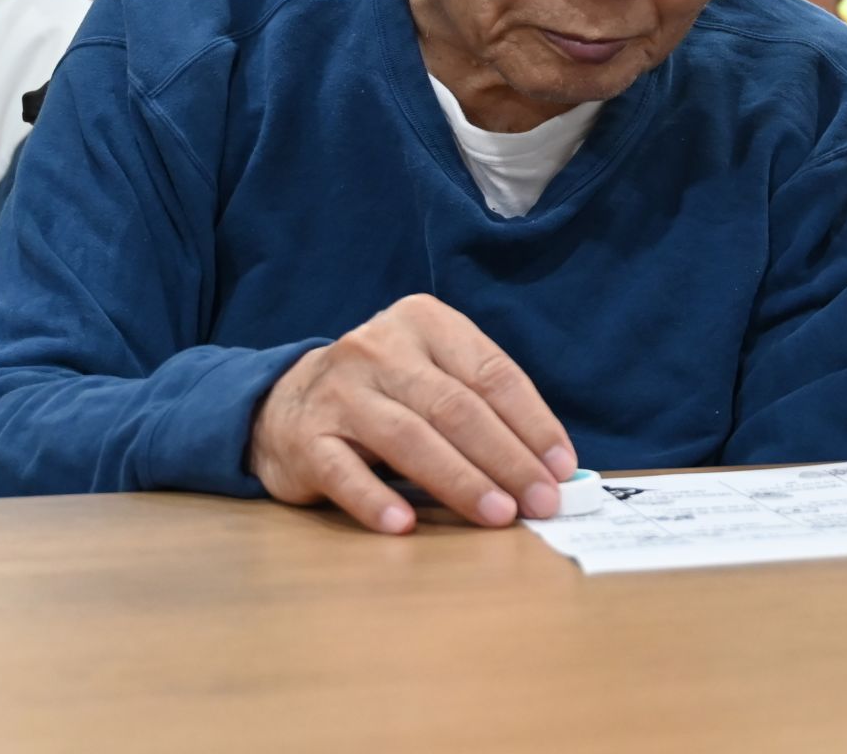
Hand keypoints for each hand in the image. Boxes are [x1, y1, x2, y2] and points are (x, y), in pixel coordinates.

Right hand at [250, 294, 575, 533]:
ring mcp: (338, 391)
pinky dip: (375, 499)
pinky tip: (405, 524)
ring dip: (460, 481)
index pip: (491, 374)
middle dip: (507, 458)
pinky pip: (344, 472)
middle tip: (541, 500)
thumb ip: (485, 407)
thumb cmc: (387, 392)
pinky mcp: (304, 436)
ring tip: (498, 514)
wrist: (284, 400)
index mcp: (425, 322)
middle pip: (456, 408)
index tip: (562, 467)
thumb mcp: (434, 373)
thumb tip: (552, 466)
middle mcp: (380, 348)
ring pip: (409, 438)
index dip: (532, 423)